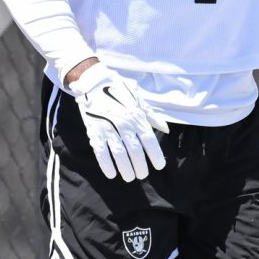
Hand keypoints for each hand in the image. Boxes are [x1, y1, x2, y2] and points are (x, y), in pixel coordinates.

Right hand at [71, 63, 170, 181]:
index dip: (155, 155)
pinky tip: (112, 174)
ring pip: (119, 154)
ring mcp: (108, 129)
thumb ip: (151, 115)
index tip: (159, 166)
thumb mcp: (138, 98)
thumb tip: (165, 129)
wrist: (93, 81)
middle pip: (135, 150)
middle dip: (140, 166)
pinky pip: (100, 152)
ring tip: (130, 177)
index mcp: (136, 116)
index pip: (149, 140)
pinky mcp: (94, 131)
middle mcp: (124, 124)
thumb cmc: (118, 89)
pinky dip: (106, 165)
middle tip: (142, 174)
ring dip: (125, 169)